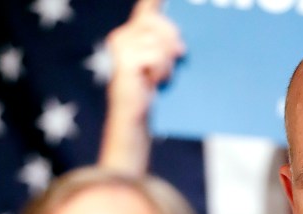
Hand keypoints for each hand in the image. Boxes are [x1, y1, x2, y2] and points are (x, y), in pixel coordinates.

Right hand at [105, 0, 184, 122]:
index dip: (154, 2)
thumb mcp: (161, 62)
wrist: (134, 113)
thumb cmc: (148, 87)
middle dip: (172, 40)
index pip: (146, 9)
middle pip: (159, 23)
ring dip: (167, 62)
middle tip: (177, 57)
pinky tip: (154, 80)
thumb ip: (166, 45)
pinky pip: (156, 55)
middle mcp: (122, 35)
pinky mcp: (124, 60)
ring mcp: (121, 46)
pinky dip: (161, 70)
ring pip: (159, 42)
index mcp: (131, 32)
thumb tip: (181, 43)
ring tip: (159, 75)